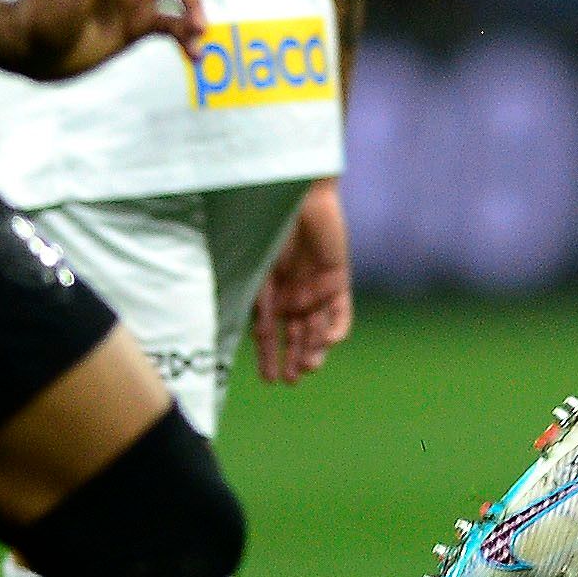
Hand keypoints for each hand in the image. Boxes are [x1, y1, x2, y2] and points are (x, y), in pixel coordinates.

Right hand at [251, 179, 352, 383]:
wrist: (295, 195)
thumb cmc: (264, 224)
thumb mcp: (251, 264)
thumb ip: (247, 295)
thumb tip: (236, 328)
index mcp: (268, 293)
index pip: (268, 334)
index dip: (269, 358)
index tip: (269, 381)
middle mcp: (292, 295)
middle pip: (295, 336)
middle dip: (293, 359)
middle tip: (291, 380)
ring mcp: (316, 288)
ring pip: (318, 329)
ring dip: (313, 350)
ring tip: (307, 368)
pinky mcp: (337, 279)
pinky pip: (341, 311)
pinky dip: (336, 329)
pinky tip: (328, 342)